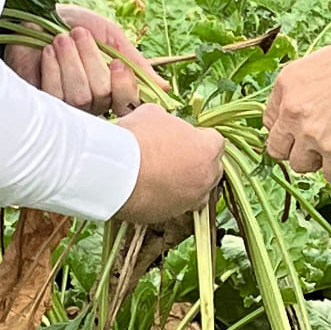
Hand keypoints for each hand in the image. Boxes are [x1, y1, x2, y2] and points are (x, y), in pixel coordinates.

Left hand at [5, 4, 157, 115]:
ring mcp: (64, 106)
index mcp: (111, 88)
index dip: (124, 86)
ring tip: (60, 39)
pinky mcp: (40, 103)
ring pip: (79, 97)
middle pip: (101, 95)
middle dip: (90, 60)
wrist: (33, 15)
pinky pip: (54, 95)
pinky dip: (53, 68)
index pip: (127, 103)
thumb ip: (134, 61)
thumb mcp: (109, 36)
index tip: (117, 62)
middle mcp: (90, 102)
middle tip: (77, 35)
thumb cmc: (72, 24)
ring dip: (70, 61)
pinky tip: (48, 52)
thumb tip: (163, 86)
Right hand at [121, 102, 226, 224]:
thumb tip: (164, 124)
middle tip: (174, 155)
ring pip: (197, 192)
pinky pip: (175, 205)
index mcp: (207, 149)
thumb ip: (168, 121)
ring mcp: (190, 200)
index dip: (199, 138)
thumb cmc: (137, 139)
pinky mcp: (171, 215)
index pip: (215, 141)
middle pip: (212, 169)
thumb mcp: (153, 114)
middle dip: (198, 162)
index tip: (183, 137)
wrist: (115, 173)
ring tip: (161, 175)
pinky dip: (167, 198)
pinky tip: (149, 189)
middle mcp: (206, 178)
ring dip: (185, 184)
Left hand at [266, 32, 330, 182]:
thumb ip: (305, 86)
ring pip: (299, 165)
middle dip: (293, 150)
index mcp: (285, 86)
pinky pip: (330, 175)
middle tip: (311, 147)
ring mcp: (310, 134)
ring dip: (316, 162)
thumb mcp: (319, 62)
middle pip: (277, 147)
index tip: (295, 132)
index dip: (284, 129)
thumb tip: (309, 102)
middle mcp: (291, 112)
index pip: (269, 120)